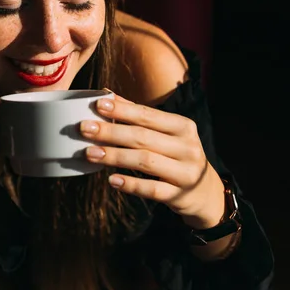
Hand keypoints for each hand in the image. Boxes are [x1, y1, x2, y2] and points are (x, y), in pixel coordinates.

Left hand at [80, 94, 224, 226]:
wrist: (205, 193)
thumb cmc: (177, 156)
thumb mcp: (166, 134)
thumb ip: (139, 116)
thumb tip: (107, 94)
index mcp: (183, 126)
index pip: (148, 115)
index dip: (122, 110)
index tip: (97, 105)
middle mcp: (187, 147)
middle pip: (143, 137)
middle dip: (111, 132)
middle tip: (84, 129)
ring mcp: (186, 172)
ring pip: (145, 161)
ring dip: (114, 156)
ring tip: (89, 153)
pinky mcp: (179, 195)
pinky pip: (152, 189)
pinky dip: (131, 184)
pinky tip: (111, 180)